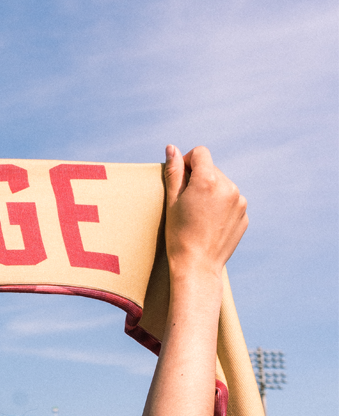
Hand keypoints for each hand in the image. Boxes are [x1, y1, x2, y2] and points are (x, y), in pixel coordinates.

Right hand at [163, 144, 247, 281]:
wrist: (197, 266)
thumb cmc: (178, 235)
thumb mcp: (171, 202)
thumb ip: (174, 172)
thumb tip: (172, 148)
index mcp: (208, 180)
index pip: (201, 153)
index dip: (187, 162)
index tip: (180, 179)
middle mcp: (228, 186)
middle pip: (212, 169)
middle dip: (199, 180)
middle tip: (186, 204)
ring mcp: (240, 201)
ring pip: (222, 186)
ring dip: (211, 193)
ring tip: (198, 216)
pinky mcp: (244, 215)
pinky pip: (231, 202)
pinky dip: (220, 207)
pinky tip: (209, 225)